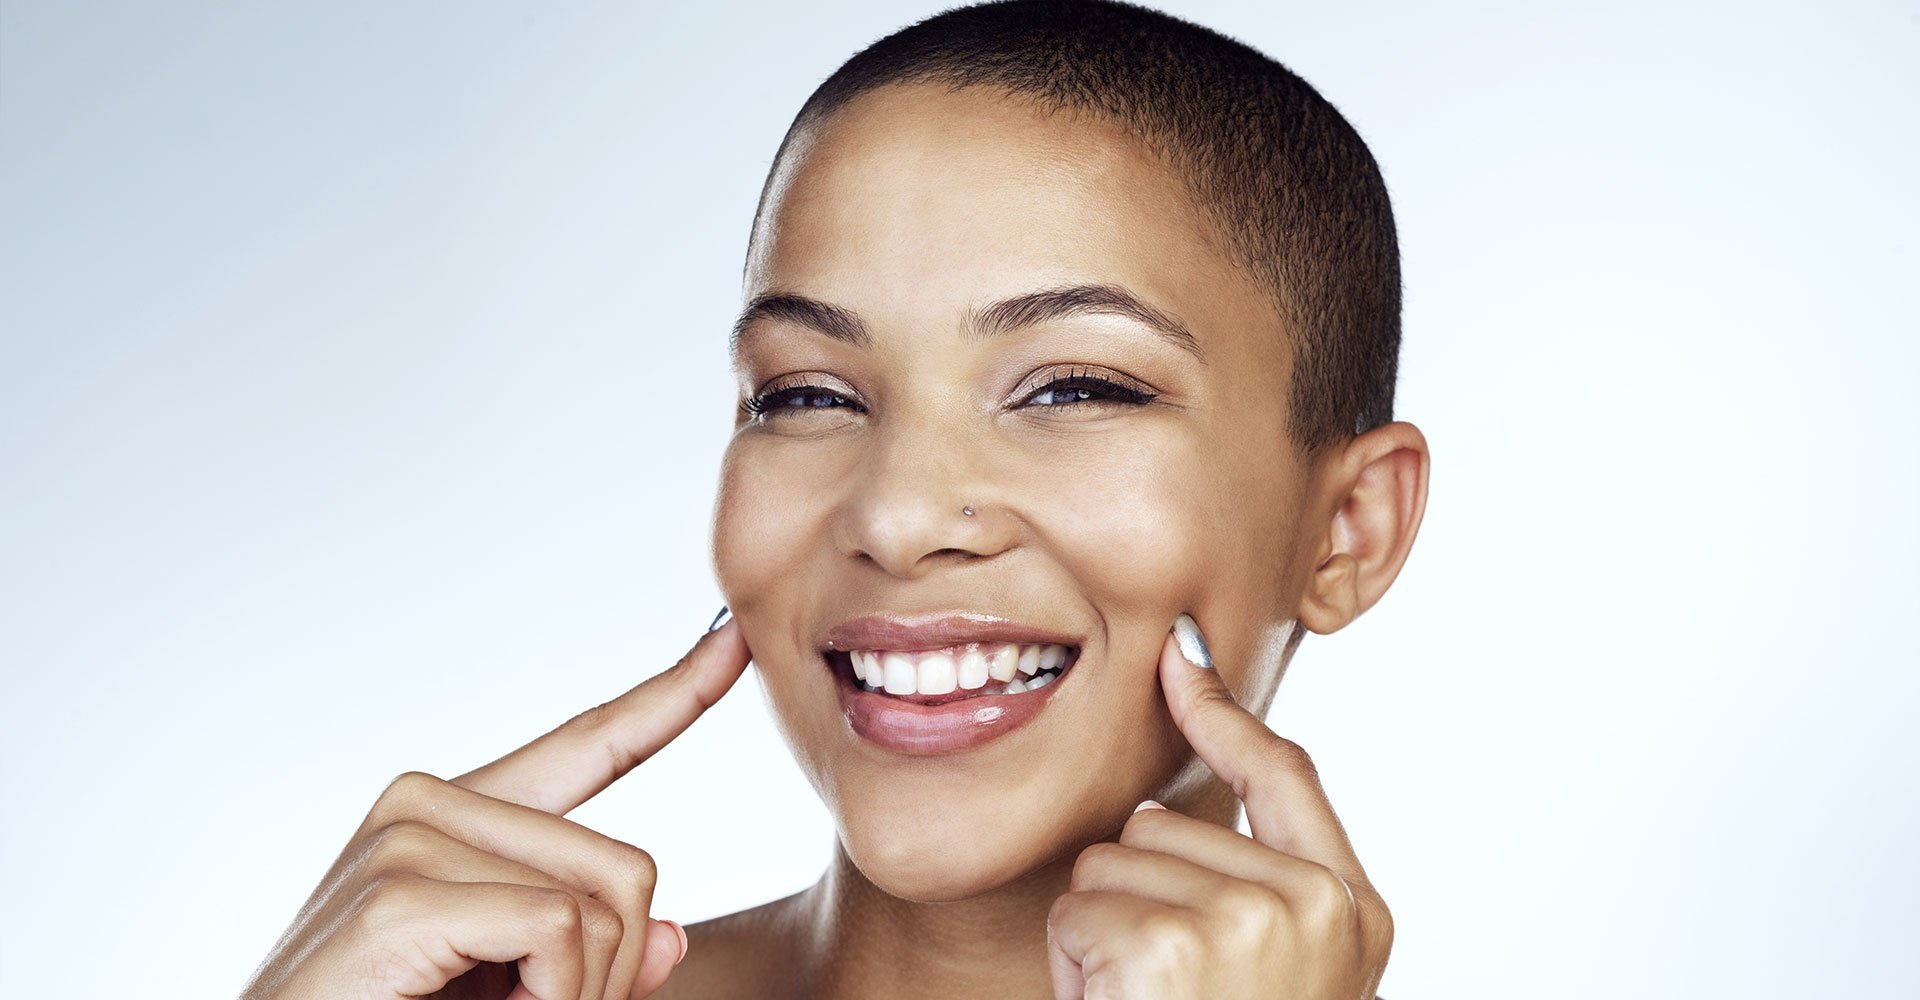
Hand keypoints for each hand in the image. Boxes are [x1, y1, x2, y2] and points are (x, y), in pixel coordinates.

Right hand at [242, 613, 750, 999]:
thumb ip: (586, 951)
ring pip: (603, 902)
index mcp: (458, 816)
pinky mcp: (398, 893)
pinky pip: (560, 930)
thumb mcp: (512, 989)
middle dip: (607, 967)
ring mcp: (407, 835)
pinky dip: (557, 997)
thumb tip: (669, 932)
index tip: (735, 641)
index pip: (587, 745)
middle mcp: (428, 801)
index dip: (670, 698)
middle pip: (625, 864)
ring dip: (578, 993)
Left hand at [1047, 614, 1391, 998]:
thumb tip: (1156, 811)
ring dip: (1101, 934)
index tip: (1179, 647)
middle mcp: (1315, 905)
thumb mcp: (1273, 971)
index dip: (1222, 711)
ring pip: (1111, 859)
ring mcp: (1247, 918)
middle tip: (1162, 986)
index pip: (1283, 773)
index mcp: (1354, 910)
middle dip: (1134, 898)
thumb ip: (1251, 890)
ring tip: (1141, 999)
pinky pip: (1077, 909)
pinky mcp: (1170, 944)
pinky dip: (1073, 964)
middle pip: (1161, 822)